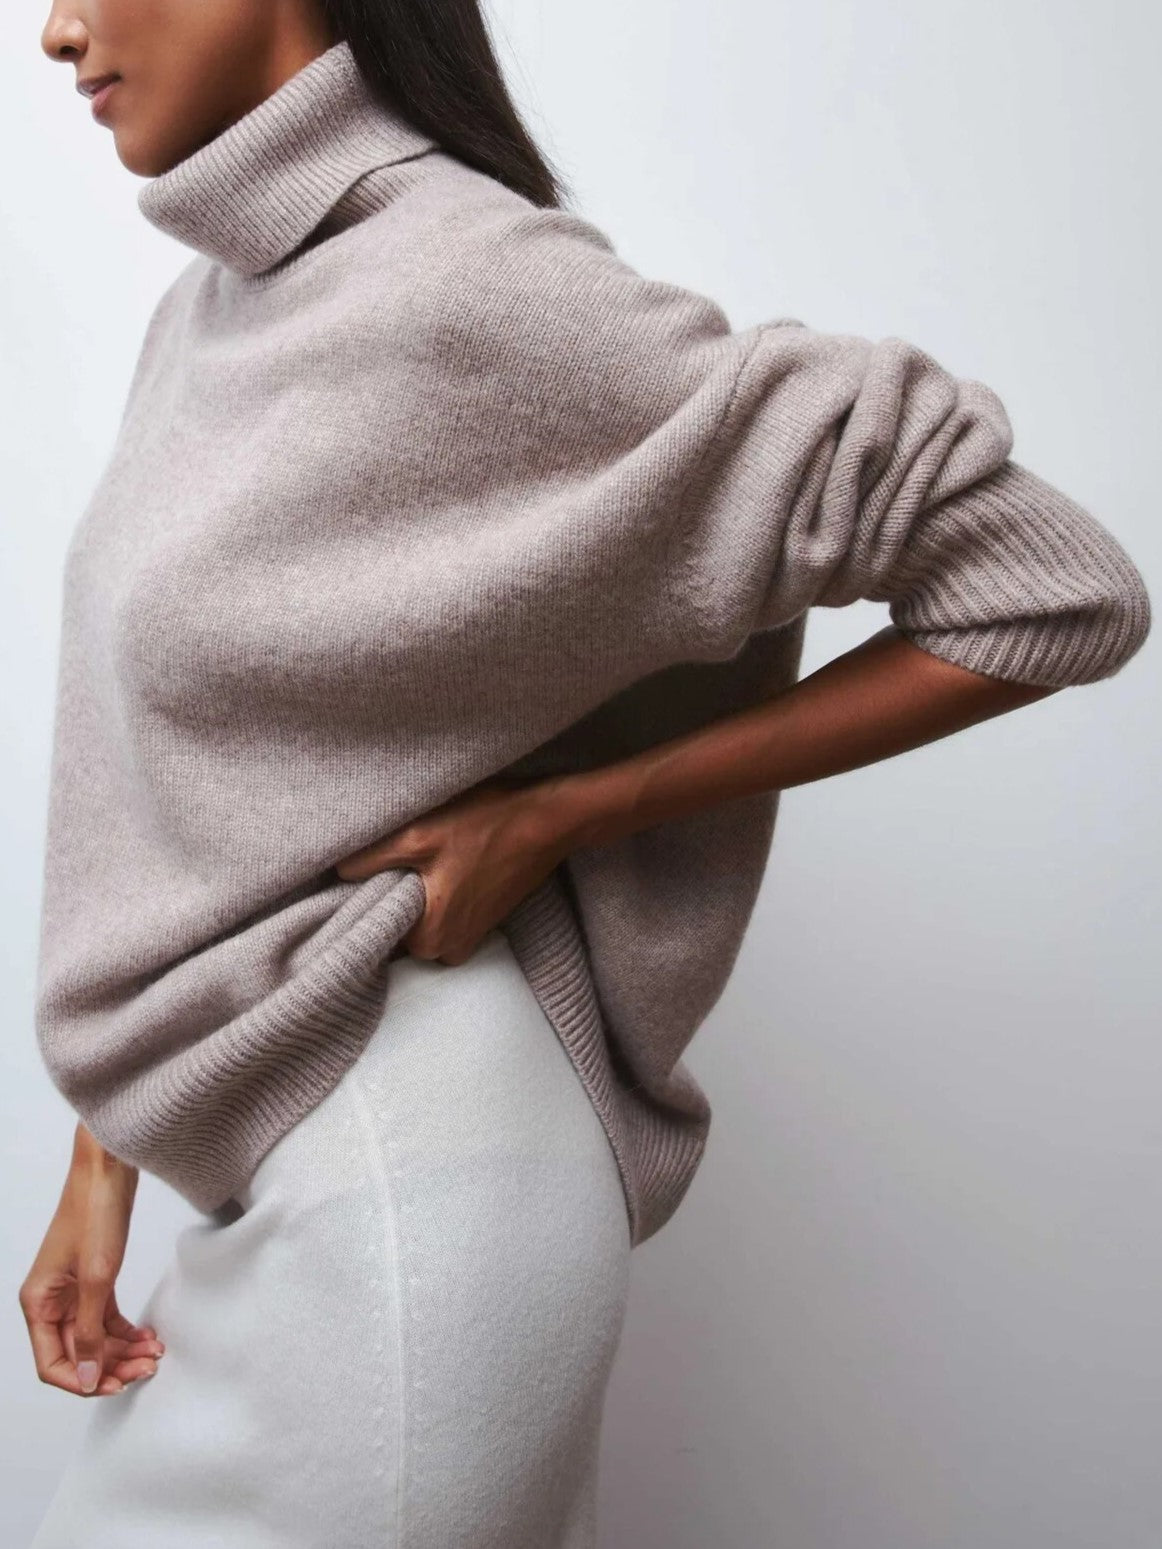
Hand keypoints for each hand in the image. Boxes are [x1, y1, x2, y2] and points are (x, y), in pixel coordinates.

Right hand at [19, 1126, 165, 1396]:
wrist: (109, 1170)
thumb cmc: (95, 1213)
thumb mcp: (96, 1279)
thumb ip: (89, 1333)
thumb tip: (86, 1379)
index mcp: (38, 1303)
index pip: (52, 1363)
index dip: (82, 1381)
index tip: (115, 1385)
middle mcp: (51, 1301)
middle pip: (77, 1353)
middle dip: (112, 1366)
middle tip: (146, 1369)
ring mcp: (72, 1291)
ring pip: (95, 1338)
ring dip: (123, 1350)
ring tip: (155, 1354)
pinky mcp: (94, 1279)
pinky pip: (106, 1318)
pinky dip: (126, 1331)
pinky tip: (148, 1338)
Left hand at [334, 776, 573, 964]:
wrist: (550, 819)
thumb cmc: (487, 824)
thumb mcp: (419, 834)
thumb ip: (371, 858)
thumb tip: (338, 872)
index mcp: (431, 940)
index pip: (375, 932)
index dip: (364, 901)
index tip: (363, 874)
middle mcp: (451, 950)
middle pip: (398, 928)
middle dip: (390, 897)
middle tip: (391, 858)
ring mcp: (471, 937)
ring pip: (422, 920)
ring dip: (415, 893)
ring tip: (418, 857)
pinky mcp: (484, 920)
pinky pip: (444, 914)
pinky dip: (437, 892)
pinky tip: (442, 861)